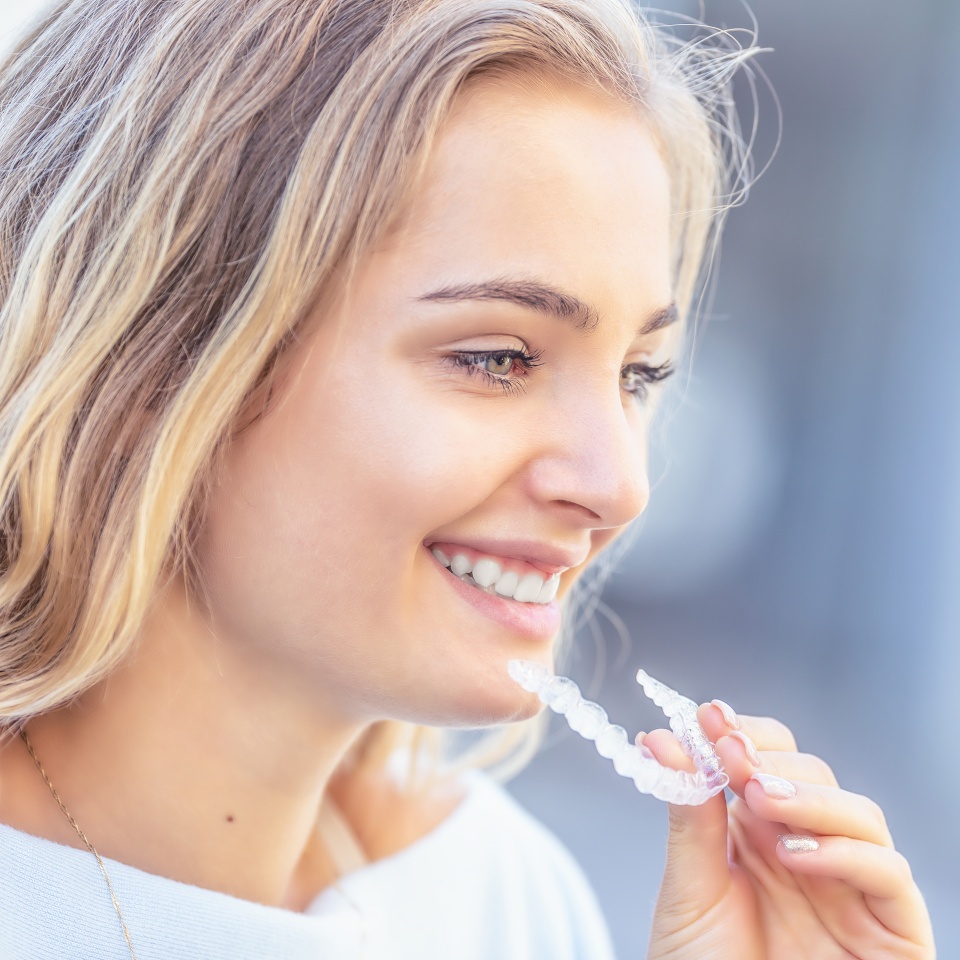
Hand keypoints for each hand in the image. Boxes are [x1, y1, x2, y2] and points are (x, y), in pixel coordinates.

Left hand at [641, 701, 934, 959]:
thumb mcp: (688, 889)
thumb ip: (687, 815)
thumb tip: (666, 738)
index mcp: (757, 834)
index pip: (766, 760)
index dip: (742, 732)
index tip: (707, 714)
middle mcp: (807, 852)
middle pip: (813, 775)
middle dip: (770, 756)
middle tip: (729, 752)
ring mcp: (851, 887)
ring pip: (859, 813)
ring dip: (808, 795)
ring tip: (757, 796)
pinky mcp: (891, 931)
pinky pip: (889, 874)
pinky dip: (847, 853)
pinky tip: (795, 855)